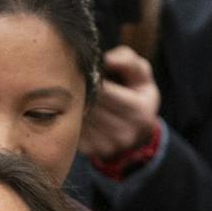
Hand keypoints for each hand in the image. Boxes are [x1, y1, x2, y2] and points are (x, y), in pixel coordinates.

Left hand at [80, 45, 160, 163]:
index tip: (86, 70)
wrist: (136, 135)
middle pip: (89, 103)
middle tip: (74, 77)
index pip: (104, 91)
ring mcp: (107, 145)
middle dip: (81, 88)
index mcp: (138, 111)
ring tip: (74, 92)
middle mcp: (124, 132)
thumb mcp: (141, 75)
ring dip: (74, 101)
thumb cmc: (137, 96)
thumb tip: (107, 59)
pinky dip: (70, 115)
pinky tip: (74, 107)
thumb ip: (127, 60)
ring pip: (79, 115)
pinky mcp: (91, 150)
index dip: (92, 77)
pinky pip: (72, 127)